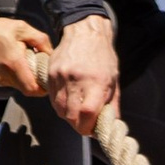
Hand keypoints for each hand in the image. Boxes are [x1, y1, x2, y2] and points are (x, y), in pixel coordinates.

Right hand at [0, 14, 53, 101]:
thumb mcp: (20, 28)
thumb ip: (40, 39)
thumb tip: (50, 52)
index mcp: (14, 64)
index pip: (34, 89)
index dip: (44, 87)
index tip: (47, 77)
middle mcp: (5, 76)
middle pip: (28, 88)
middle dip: (35, 79)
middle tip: (37, 66)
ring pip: (19, 85)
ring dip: (24, 76)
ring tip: (23, 60)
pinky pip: (9, 81)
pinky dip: (15, 74)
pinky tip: (12, 60)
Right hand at [39, 10, 118, 134]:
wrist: (85, 33)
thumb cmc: (103, 57)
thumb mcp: (114, 80)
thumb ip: (112, 104)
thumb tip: (111, 125)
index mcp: (96, 81)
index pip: (87, 113)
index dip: (88, 128)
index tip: (91, 131)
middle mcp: (76, 79)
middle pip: (70, 115)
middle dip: (78, 125)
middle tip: (85, 124)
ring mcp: (60, 77)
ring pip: (59, 109)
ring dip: (68, 116)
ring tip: (77, 112)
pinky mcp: (50, 74)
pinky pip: (51, 98)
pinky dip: (59, 104)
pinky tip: (68, 101)